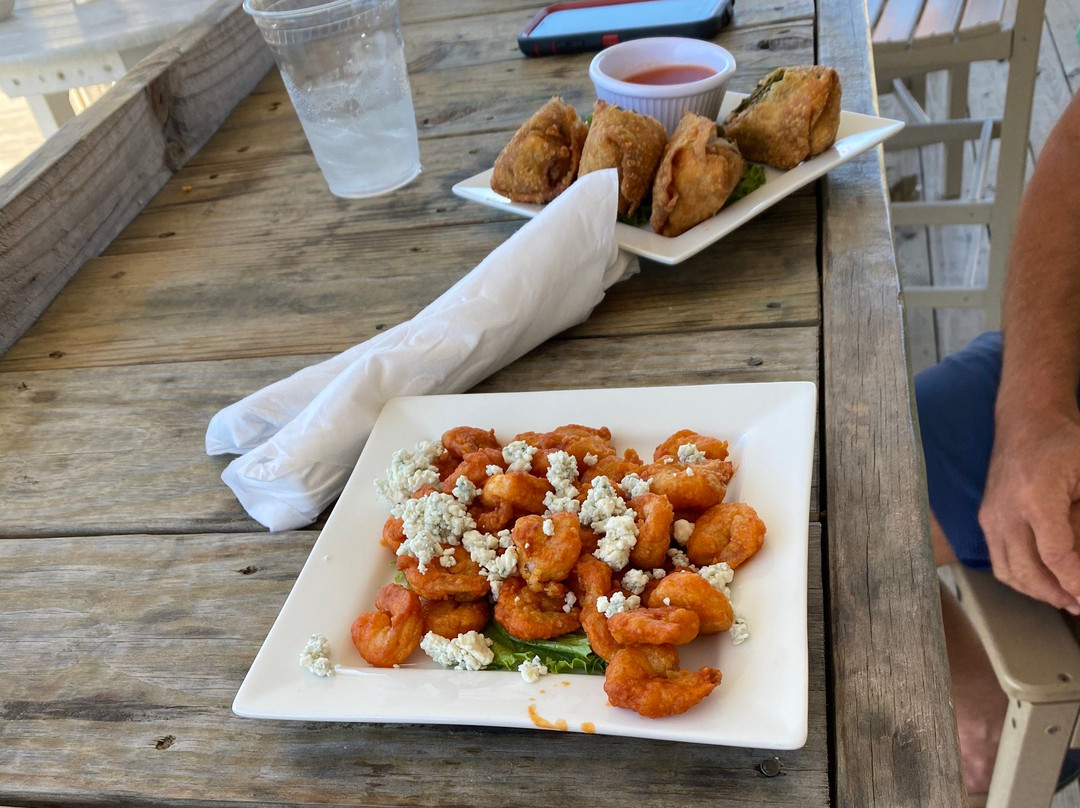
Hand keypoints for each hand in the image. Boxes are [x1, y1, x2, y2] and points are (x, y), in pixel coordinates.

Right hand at [978, 407, 1079, 612]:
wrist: (1025, 422)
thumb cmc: (1063, 443)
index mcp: (1035, 497)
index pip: (1054, 555)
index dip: (1074, 581)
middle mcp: (1006, 511)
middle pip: (1027, 570)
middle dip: (1056, 593)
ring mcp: (991, 516)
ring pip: (1008, 571)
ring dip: (1036, 590)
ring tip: (1062, 597)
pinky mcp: (986, 518)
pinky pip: (998, 559)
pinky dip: (1019, 577)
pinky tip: (1041, 580)